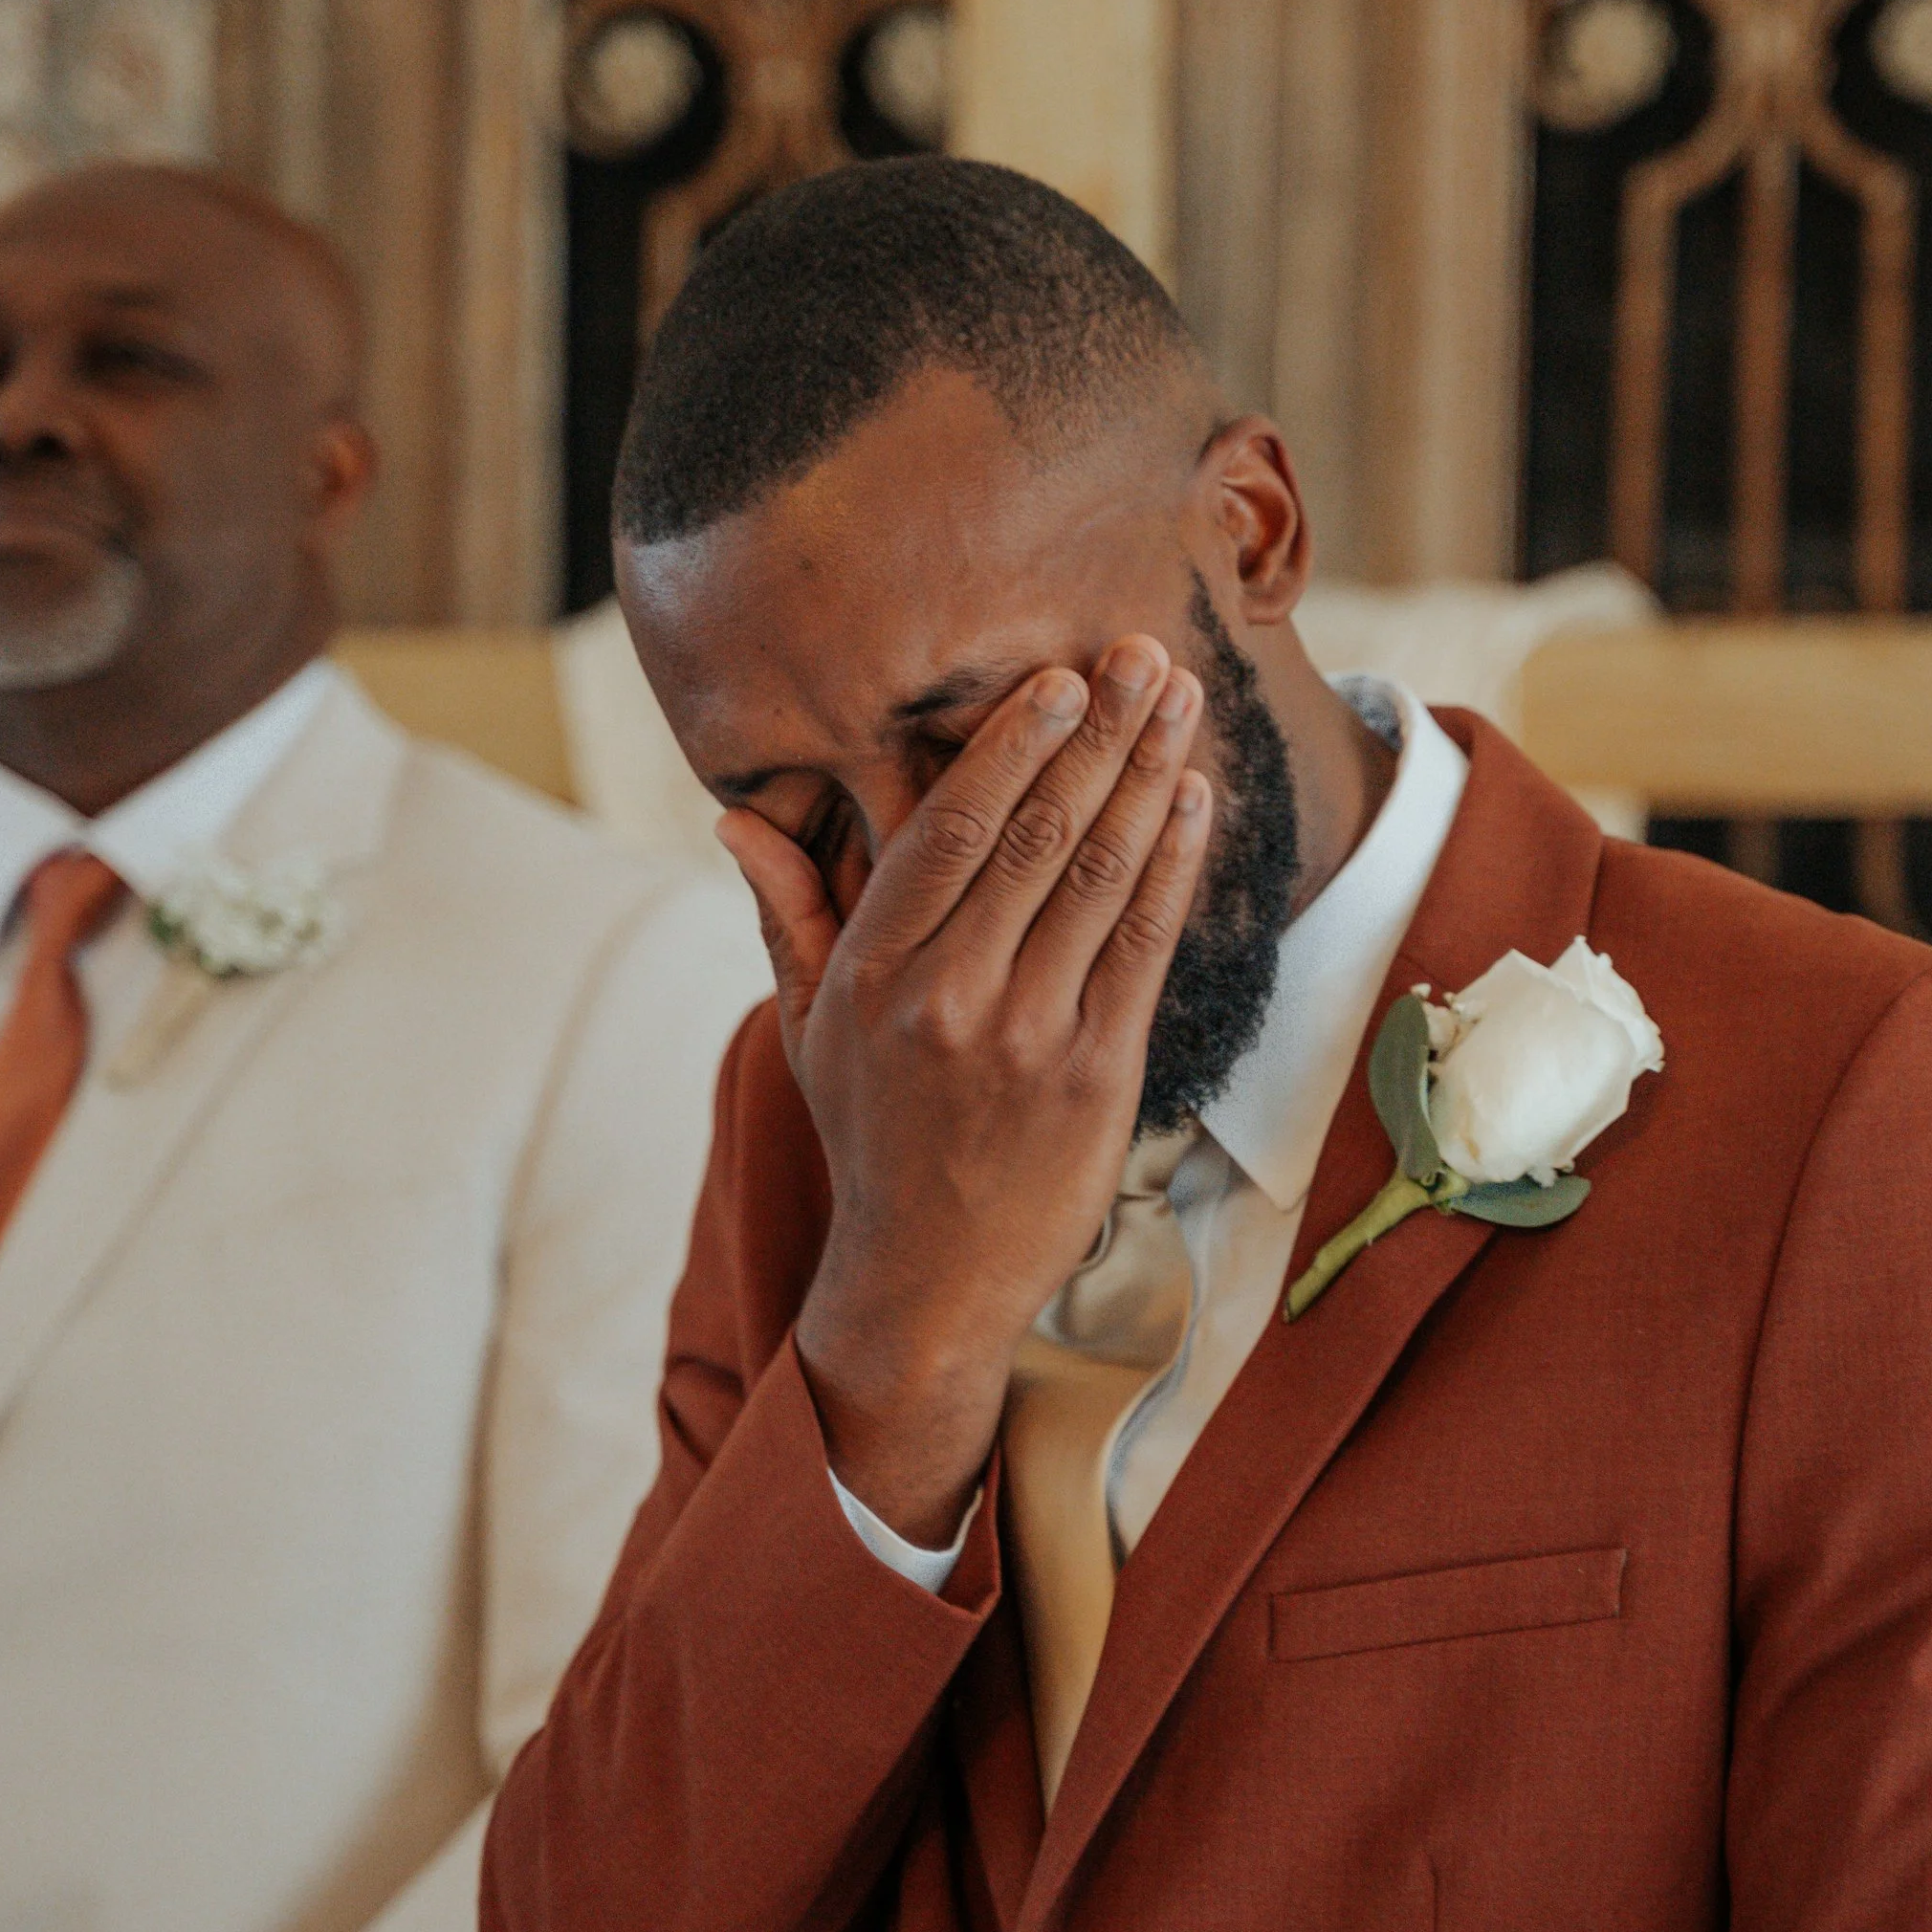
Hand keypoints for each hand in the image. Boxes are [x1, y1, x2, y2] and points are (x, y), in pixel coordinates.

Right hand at [724, 641, 1212, 1545]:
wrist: (926, 1278)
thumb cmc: (870, 1136)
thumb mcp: (809, 1027)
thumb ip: (787, 913)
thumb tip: (736, 818)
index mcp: (874, 973)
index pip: (947, 831)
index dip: (1010, 746)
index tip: (1055, 676)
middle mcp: (949, 996)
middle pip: (1036, 835)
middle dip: (1097, 734)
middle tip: (1141, 653)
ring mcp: (1028, 1035)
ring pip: (1099, 877)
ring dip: (1148, 777)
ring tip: (1180, 699)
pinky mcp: (1096, 1075)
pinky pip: (1143, 947)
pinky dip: (1175, 866)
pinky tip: (1195, 800)